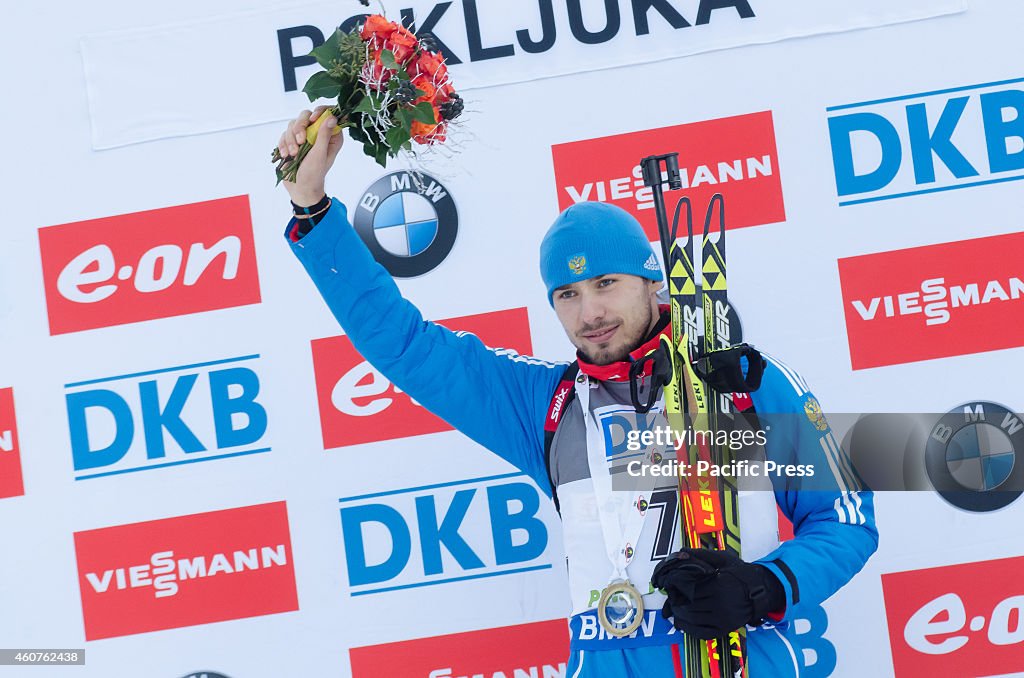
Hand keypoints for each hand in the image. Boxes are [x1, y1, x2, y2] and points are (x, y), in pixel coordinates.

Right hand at [277, 106, 343, 205]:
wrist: (299, 187)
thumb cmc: (313, 174)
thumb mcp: (320, 154)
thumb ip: (324, 135)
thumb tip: (332, 117)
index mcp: (331, 136)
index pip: (328, 114)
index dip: (319, 112)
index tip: (312, 120)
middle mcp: (318, 134)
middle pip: (306, 115)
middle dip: (300, 127)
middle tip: (300, 141)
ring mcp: (304, 137)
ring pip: (293, 124)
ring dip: (291, 139)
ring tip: (293, 154)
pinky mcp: (292, 141)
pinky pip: (284, 134)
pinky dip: (284, 144)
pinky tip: (287, 155)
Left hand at [650, 548, 785, 639]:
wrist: (760, 590)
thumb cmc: (740, 573)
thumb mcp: (722, 558)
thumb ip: (701, 555)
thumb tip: (682, 551)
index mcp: (718, 586)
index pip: (689, 590)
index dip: (677, 588)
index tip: (671, 585)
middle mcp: (720, 604)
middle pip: (688, 606)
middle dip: (676, 602)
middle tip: (671, 597)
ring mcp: (723, 619)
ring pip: (693, 619)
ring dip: (679, 614)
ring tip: (674, 608)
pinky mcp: (724, 629)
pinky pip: (701, 632)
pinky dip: (688, 628)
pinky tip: (682, 622)